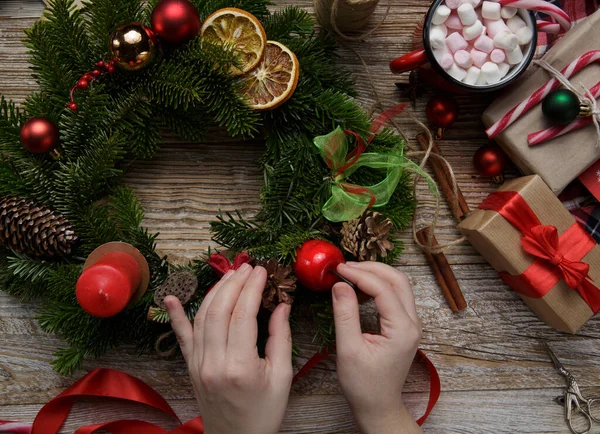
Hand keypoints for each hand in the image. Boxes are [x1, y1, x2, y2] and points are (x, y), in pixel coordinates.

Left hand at [165, 264, 292, 433]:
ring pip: (201, 317)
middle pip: (219, 310)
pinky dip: (175, 316)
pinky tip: (170, 297)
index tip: (262, 271)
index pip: (242, 314)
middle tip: (247, 266)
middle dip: (234, 283)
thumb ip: (280, 338)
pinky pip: (181, 337)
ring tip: (230, 275)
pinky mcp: (190, 368)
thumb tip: (282, 305)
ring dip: (215, 291)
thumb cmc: (264, 413)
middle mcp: (213, 363)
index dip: (252, 288)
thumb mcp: (282, 377)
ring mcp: (198, 364)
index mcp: (240, 366)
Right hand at [332, 262, 422, 433]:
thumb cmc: (364, 384)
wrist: (378, 406)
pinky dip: (379, 286)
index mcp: (402, 329)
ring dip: (377, 275)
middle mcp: (412, 323)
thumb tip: (340, 284)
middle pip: (398, 280)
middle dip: (372, 268)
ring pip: (399, 286)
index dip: (360, 274)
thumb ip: (345, 314)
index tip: (338, 269)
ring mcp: (411, 324)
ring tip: (351, 274)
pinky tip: (360, 288)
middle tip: (346, 266)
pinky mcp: (404, 326)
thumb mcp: (349, 349)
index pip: (383, 289)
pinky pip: (396, 296)